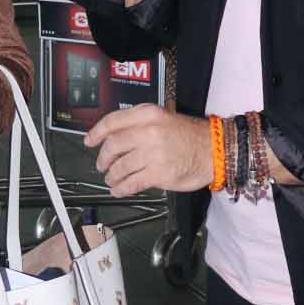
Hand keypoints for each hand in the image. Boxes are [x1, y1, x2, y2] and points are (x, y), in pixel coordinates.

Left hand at [84, 106, 212, 196]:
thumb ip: (138, 124)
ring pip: (119, 167)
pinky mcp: (158, 173)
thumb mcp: (163, 118)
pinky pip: (131, 183)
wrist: (213, 150)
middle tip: (102, 164)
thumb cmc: (190, 136)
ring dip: (111, 175)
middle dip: (103, 158)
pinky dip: (121, 188)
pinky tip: (119, 189)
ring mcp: (153, 153)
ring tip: (111, 178)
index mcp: (148, 115)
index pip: (113, 121)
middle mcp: (149, 132)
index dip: (96, 133)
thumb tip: (114, 136)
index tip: (89, 140)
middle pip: (113, 146)